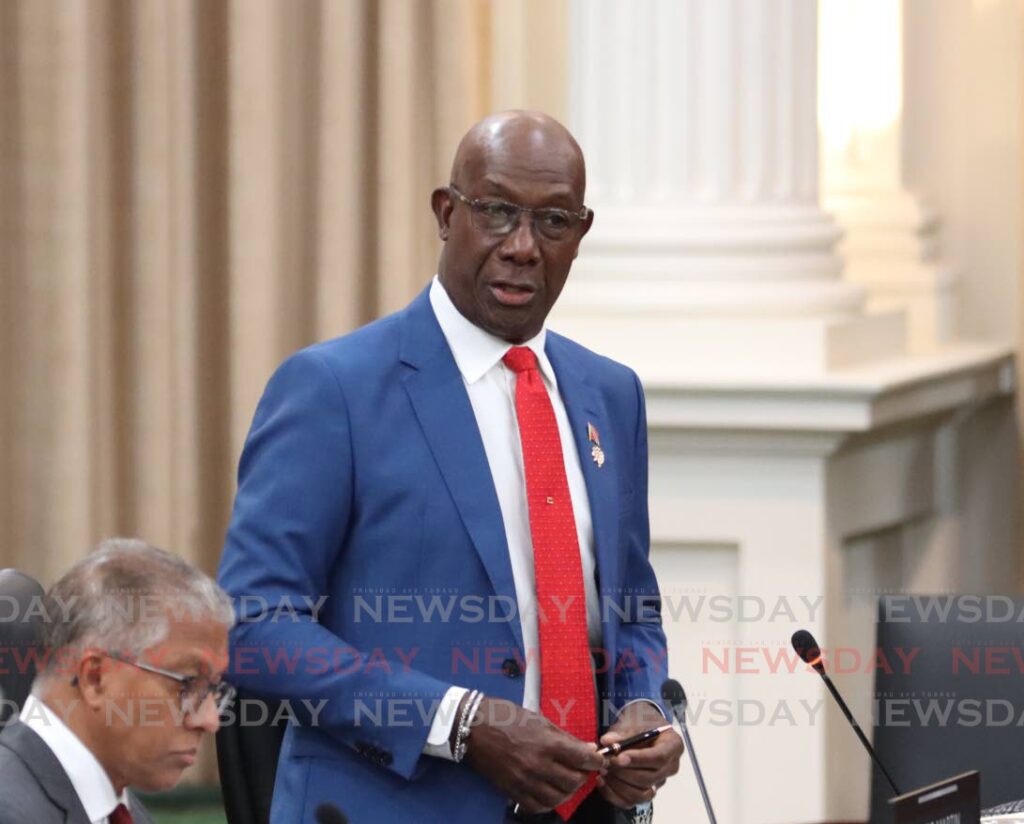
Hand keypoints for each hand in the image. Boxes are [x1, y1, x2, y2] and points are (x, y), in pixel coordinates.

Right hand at [462, 697, 606, 813]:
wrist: (473, 727)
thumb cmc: (506, 717)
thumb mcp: (539, 720)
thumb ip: (563, 737)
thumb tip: (586, 748)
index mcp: (546, 743)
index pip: (582, 758)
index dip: (596, 761)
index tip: (600, 760)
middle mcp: (537, 765)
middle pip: (573, 781)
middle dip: (583, 775)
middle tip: (583, 769)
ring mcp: (524, 780)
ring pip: (557, 797)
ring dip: (568, 791)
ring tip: (568, 781)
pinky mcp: (512, 790)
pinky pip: (537, 806)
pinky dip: (548, 802)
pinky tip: (550, 792)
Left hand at [597, 701, 682, 808]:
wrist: (642, 726)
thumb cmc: (641, 722)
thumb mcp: (634, 721)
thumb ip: (621, 732)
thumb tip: (607, 741)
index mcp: (673, 746)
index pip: (659, 758)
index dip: (638, 759)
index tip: (619, 757)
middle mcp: (670, 767)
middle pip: (648, 778)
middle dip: (623, 771)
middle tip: (605, 761)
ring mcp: (659, 782)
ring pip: (640, 793)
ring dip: (618, 784)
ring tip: (603, 770)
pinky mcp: (646, 792)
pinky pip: (631, 801)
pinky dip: (614, 795)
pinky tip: (602, 781)